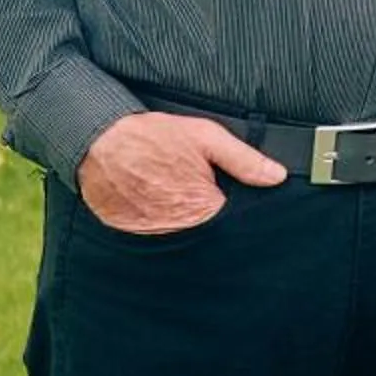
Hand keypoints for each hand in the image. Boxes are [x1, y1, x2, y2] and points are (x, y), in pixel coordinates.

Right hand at [75, 111, 285, 233]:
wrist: (98, 142)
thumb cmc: (153, 137)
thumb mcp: (205, 137)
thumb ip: (244, 160)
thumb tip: (277, 176)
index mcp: (204, 210)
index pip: (233, 222)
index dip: (232, 209)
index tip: (227, 198)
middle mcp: (180, 231)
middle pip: (207, 232)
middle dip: (207, 217)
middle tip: (190, 188)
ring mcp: (154, 237)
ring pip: (182, 236)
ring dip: (182, 223)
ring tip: (170, 193)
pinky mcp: (133, 236)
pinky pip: (154, 237)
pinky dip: (158, 224)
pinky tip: (153, 202)